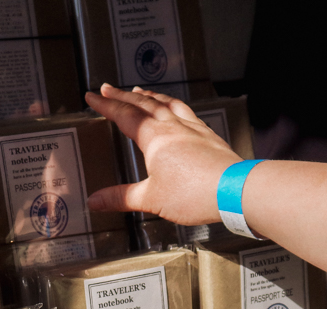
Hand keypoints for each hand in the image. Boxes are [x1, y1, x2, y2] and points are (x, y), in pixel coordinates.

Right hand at [85, 84, 242, 225]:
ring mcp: (192, 128)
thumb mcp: (151, 199)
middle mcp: (172, 126)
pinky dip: (174, 105)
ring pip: (166, 103)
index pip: (124, 115)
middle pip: (143, 104)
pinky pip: (187, 112)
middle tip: (108, 88)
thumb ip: (121, 197)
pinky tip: (176, 108)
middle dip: (122, 95)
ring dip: (150, 96)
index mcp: (154, 138)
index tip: (92, 96)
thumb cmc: (192, 194)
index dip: (106, 105)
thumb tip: (94, 201)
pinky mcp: (208, 135)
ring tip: (139, 91)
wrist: (234, 190)